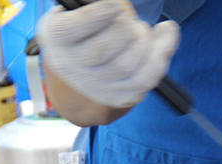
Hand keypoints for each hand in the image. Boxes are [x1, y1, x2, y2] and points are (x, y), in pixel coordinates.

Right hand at [37, 0, 178, 108]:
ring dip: (144, 43)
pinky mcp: (118, 97)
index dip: (96, 16)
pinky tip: (164, 39)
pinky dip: (160, 57)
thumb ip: (103, 7)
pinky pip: (145, 80)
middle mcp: (72, 65)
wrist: (83, 67)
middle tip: (131, 21)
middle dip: (125, 30)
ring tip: (142, 30)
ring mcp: (96, 86)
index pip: (70, 30)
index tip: (115, 6)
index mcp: (57, 37)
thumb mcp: (83, 11)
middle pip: (102, 50)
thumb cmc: (86, 29)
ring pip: (126, 68)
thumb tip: (131, 10)